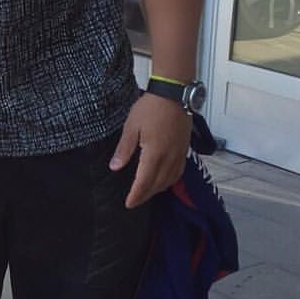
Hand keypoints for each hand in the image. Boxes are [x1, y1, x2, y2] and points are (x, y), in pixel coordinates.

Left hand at [109, 92, 190, 208]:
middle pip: (157, 185)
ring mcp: (179, 154)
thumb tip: (114, 167)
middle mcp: (169, 158)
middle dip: (145, 195)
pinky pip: (179, 172)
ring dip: (158, 189)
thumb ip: (124, 149)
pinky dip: (170, 180)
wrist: (174, 95)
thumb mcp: (131, 127)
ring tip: (146, 192)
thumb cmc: (151, 108)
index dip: (136, 195)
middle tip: (134, 200)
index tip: (128, 204)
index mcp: (154, 154)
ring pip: (170, 180)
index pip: (144, 182)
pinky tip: (164, 179)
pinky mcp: (185, 149)